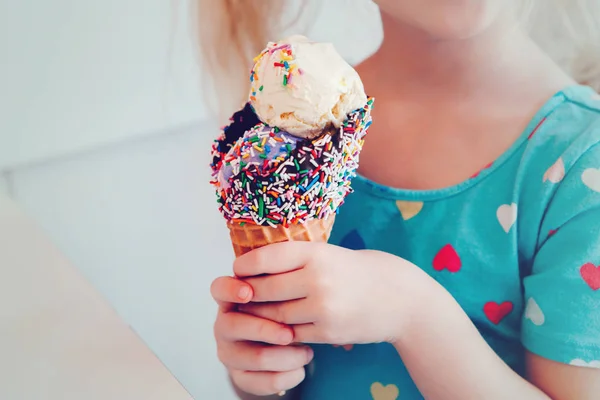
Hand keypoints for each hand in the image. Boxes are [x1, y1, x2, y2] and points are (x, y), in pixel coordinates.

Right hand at [211, 276, 314, 395]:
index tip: (248, 292)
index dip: (230, 290)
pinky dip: (286, 376)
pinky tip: (300, 369)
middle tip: (291, 334)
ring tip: (307, 353)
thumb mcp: (280, 293)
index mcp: (231, 299)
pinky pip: (262, 381)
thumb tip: (297, 283)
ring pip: (254, 357)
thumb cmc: (281, 310)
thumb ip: (281, 285)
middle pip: (234, 326)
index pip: (220, 289)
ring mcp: (229, 352)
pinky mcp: (240, 376)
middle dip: (265, 330)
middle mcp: (225, 325)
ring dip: (285, 357)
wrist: (283, 343)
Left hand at [235, 242, 428, 346]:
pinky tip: (279, 327)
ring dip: (261, 316)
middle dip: (249, 294)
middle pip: (265, 290)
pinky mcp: (328, 332)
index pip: (267, 258)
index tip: (237, 270)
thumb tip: (251, 268)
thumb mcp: (328, 254)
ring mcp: (323, 308)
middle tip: (239, 294)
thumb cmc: (357, 271)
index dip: (246, 265)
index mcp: (316, 253)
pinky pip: (292, 334)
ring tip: (254, 311)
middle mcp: (318, 278)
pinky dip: (282, 332)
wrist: (399, 297)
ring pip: (275, 315)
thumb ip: (295, 260)